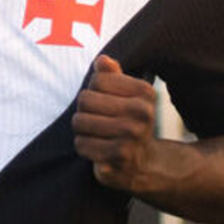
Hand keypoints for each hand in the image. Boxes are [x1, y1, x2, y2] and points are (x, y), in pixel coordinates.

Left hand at [73, 55, 158, 192]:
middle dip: (84, 110)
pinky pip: (81, 144)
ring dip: (82, 129)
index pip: (97, 79)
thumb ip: (112, 75)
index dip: (94, 90)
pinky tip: (99, 149)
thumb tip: (102, 60)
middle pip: (84, 99)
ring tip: (97, 134)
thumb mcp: (126, 94)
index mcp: (145, 92)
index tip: (106, 101)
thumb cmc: (129, 120)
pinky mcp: (119, 158)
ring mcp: (131, 137)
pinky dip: (84, 146)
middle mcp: (142, 114)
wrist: (144, 163)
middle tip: (98, 120)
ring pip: (79, 122)